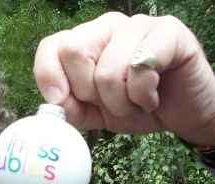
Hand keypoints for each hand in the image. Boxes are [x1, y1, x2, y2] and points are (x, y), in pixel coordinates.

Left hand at [34, 12, 214, 145]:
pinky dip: (142, 96)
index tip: (60, 102)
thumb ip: (68, 107)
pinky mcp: (168, 32)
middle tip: (110, 102)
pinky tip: (152, 98)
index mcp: (84, 42)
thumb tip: (53, 102)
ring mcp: (137, 25)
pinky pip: (139, 68)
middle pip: (73, 51)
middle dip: (88, 93)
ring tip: (135, 104)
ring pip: (107, 69)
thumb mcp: (92, 114)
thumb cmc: (133, 108)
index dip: (49, 76)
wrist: (179, 114)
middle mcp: (106, 27)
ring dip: (120, 103)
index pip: (50, 47)